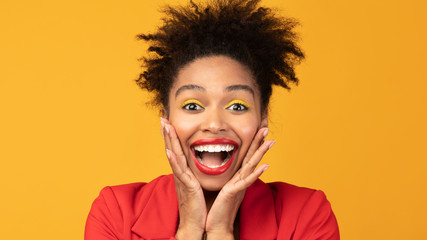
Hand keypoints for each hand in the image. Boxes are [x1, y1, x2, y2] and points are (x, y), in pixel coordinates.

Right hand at [161, 118, 205, 239]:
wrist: (195, 223)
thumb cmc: (198, 205)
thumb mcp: (197, 183)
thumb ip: (196, 173)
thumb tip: (201, 163)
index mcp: (183, 171)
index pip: (176, 148)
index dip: (172, 135)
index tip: (169, 121)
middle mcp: (180, 172)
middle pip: (172, 148)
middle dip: (167, 132)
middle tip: (163, 117)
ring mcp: (181, 178)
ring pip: (173, 155)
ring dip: (169, 140)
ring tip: (164, 126)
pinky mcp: (186, 185)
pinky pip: (179, 171)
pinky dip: (173, 160)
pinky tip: (169, 151)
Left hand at [205, 128, 274, 239]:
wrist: (217, 224)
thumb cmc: (218, 206)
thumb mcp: (223, 185)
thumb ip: (227, 175)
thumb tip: (224, 164)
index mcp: (237, 176)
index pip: (246, 155)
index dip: (252, 142)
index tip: (258, 128)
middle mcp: (241, 179)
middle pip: (252, 157)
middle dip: (259, 142)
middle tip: (267, 127)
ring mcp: (240, 185)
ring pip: (252, 166)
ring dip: (261, 153)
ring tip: (270, 141)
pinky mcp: (235, 192)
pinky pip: (247, 181)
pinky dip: (256, 174)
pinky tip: (265, 166)